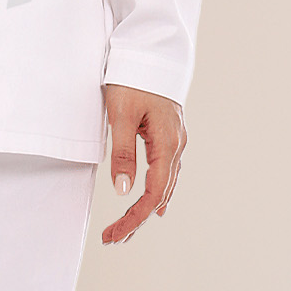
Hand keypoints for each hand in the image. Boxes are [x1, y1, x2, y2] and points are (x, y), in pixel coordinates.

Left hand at [100, 83, 184, 243]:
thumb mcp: (121, 116)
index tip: (114, 234)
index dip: (134, 218)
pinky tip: (154, 204)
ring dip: (145, 209)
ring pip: (165, 185)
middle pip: (161, 194)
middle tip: (113, 240)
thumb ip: (123, 153)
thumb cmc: (133, 79)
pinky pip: (166, 172)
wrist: (149, 51)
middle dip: (137, 220)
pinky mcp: (169, 135)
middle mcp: (177, 145)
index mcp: (168, 144)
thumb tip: (123, 190)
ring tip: (126, 230)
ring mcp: (176, 141)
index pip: (153, 194)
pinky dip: (157, 191)